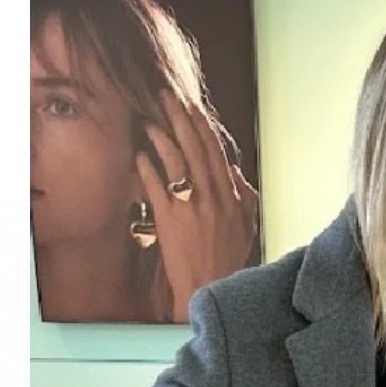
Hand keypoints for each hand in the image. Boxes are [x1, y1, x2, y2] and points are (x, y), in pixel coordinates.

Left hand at [136, 89, 259, 322]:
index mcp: (232, 198)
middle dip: (179, 118)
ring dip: (161, 137)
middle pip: (195, 149)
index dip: (202, 126)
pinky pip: (156, 187)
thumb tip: (234, 171)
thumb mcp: (247, 229)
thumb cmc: (227, 262)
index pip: (216, 153)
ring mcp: (191, 209)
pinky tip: (138, 154)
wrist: (210, 290)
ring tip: (148, 120)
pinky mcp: (169, 222)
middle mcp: (213, 199)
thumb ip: (245, 198)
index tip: (191, 106)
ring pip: (176, 162)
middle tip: (165, 96)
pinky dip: (147, 168)